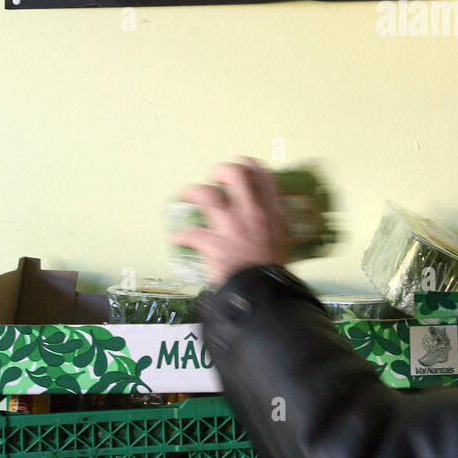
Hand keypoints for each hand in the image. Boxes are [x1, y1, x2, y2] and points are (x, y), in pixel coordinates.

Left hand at [173, 157, 291, 286]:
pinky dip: (181, 234)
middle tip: (214, 177)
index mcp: (271, 212)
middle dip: (220, 170)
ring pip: (206, 194)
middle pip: (235, 174)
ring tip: (185, 194)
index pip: (263, 176)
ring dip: (192, 191)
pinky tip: (176, 236)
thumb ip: (271, 225)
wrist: (264, 292)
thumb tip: (263, 220)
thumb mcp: (281, 240)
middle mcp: (251, 213)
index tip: (242, 165)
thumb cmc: (273, 270)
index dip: (250, 165)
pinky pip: (190, 233)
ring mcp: (232, 227)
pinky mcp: (214, 244)